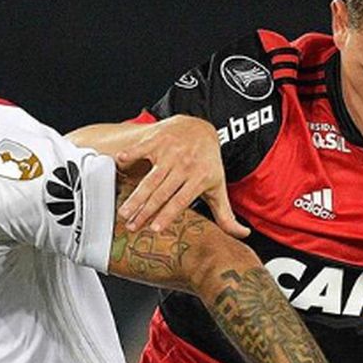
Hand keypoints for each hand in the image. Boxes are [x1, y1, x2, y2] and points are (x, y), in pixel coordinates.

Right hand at [115, 115, 248, 237]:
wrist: (201, 127)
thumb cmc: (208, 163)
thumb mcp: (218, 186)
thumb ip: (226, 214)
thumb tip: (242, 235)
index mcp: (199, 178)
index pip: (180, 200)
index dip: (167, 214)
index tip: (154, 229)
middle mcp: (184, 165)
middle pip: (161, 192)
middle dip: (145, 210)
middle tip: (131, 226)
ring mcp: (170, 152)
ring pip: (150, 178)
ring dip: (135, 195)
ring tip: (123, 212)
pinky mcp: (157, 140)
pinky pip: (142, 149)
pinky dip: (131, 155)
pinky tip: (119, 163)